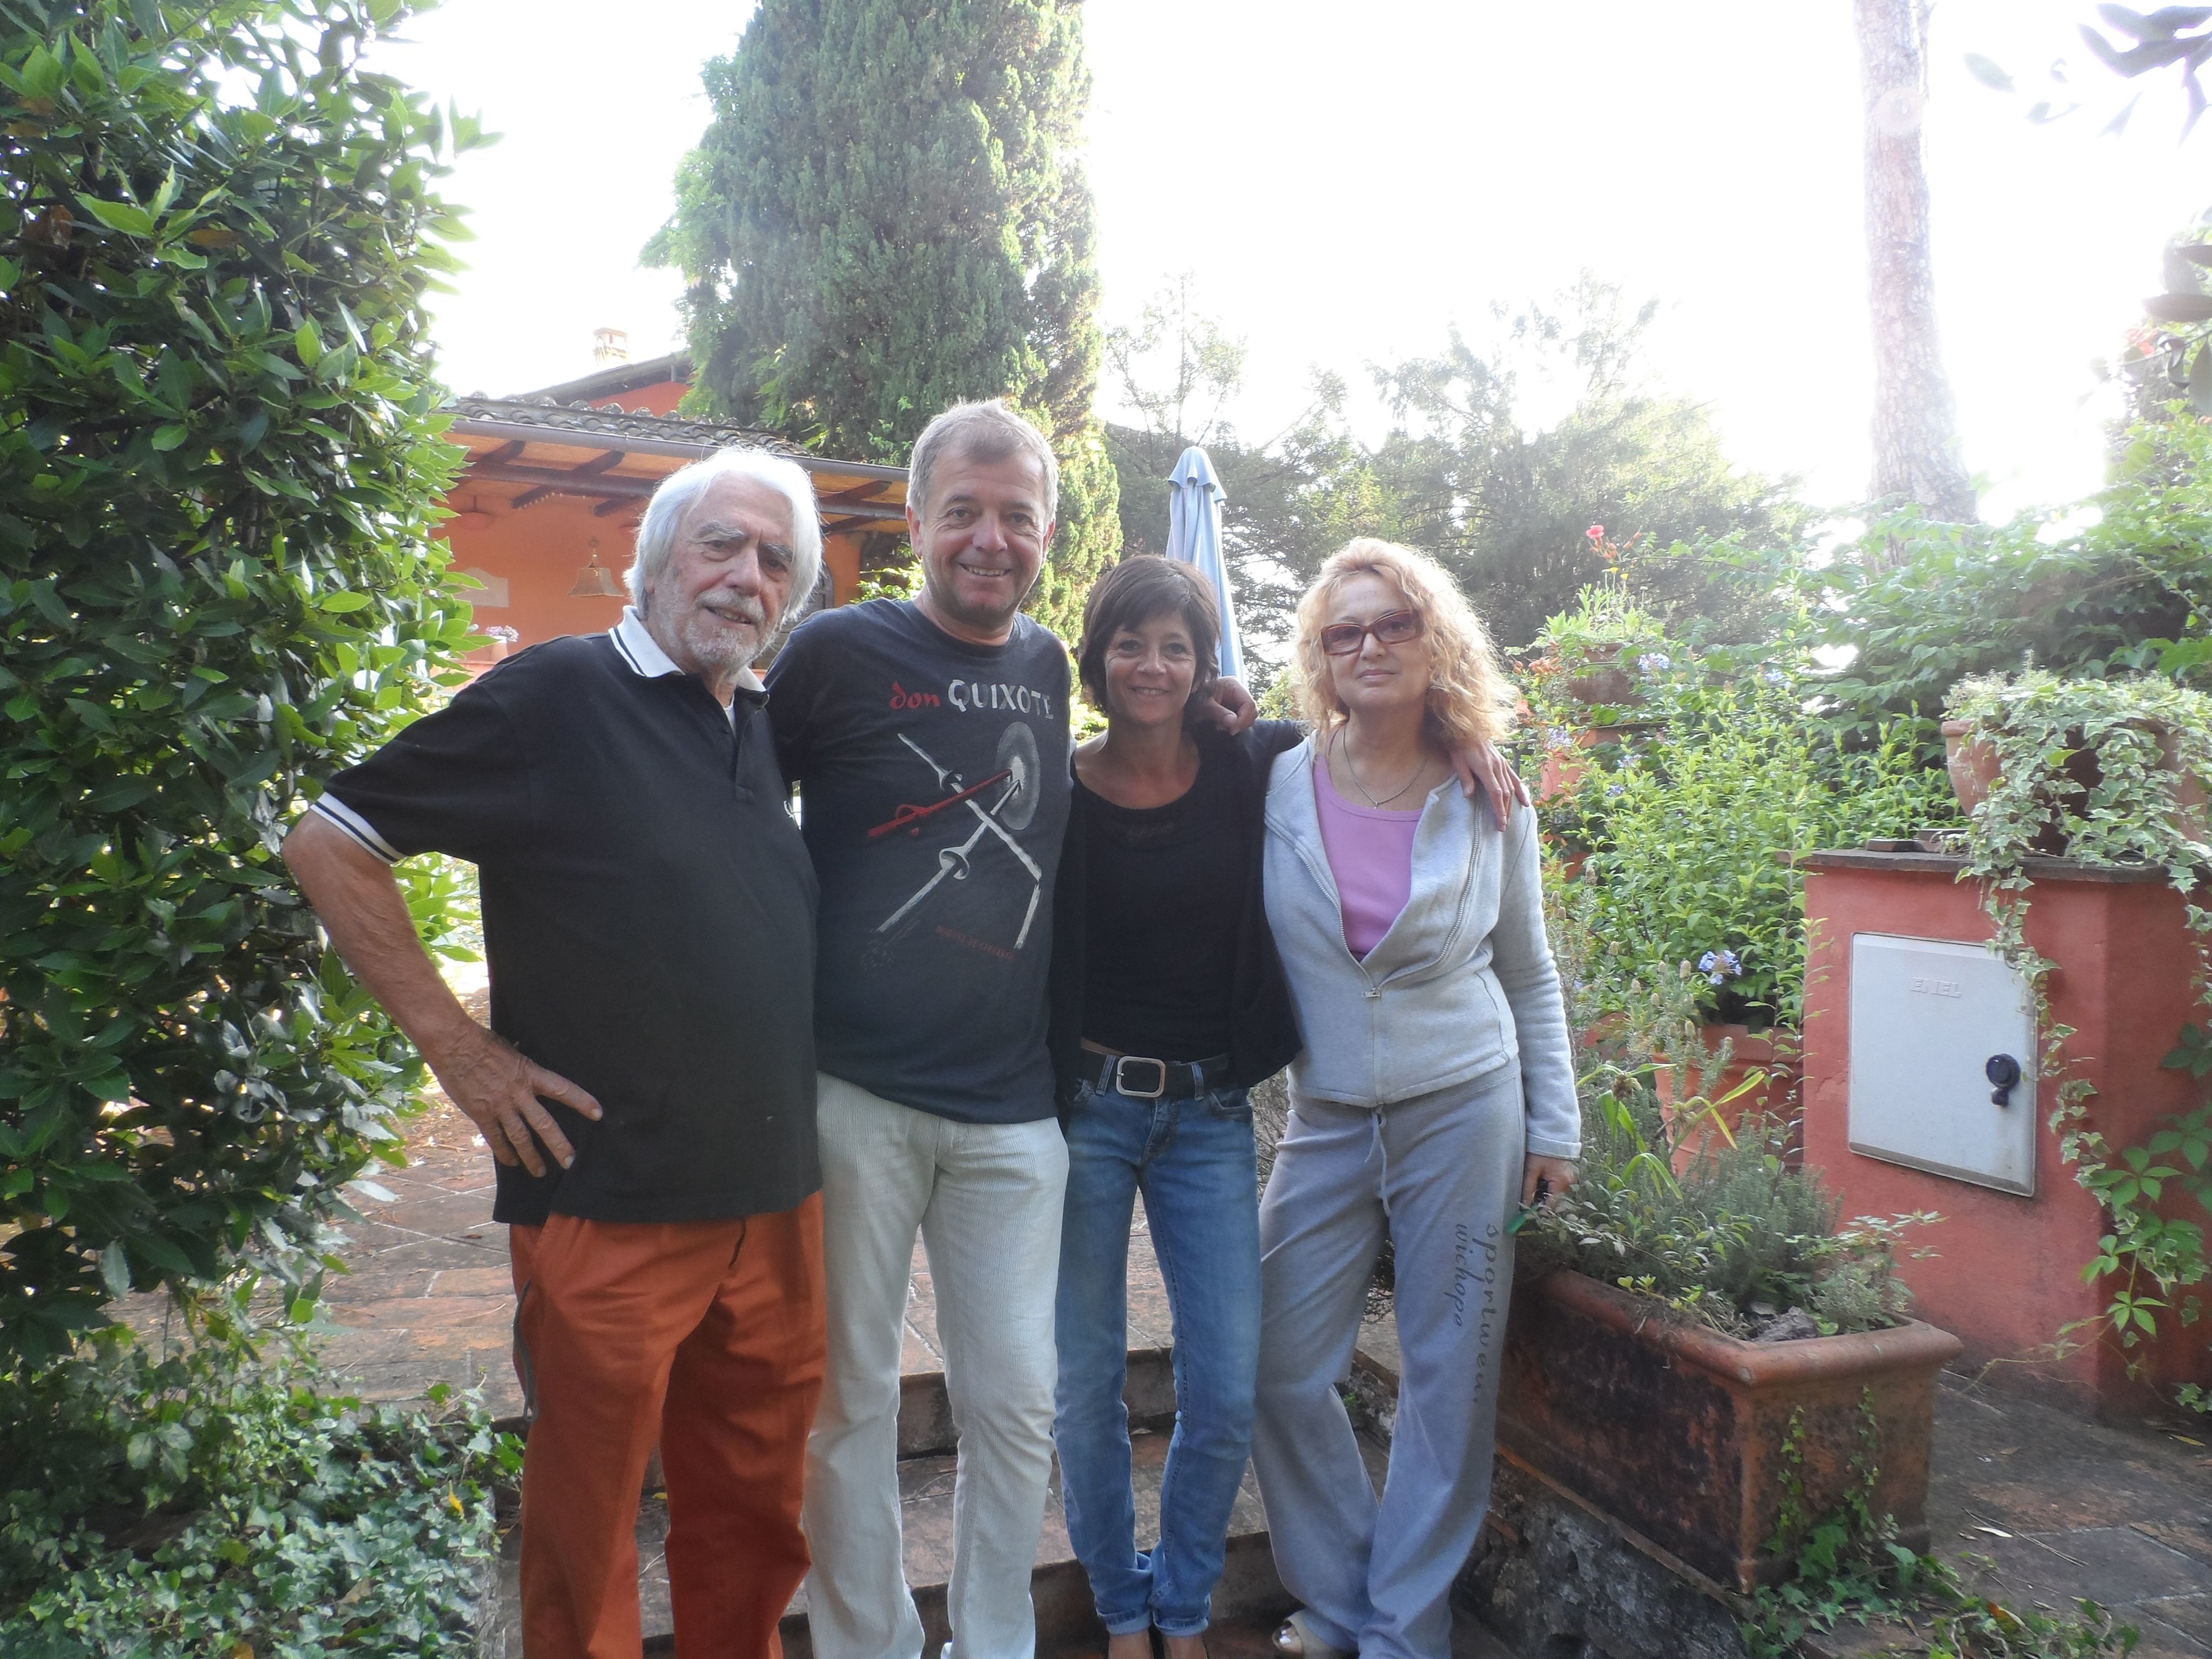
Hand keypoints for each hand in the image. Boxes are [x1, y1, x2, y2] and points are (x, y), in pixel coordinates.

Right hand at [425, 1022, 601, 1177]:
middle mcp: (519, 1093)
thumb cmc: (484, 1043)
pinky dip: (504, 1153)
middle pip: (544, 1124)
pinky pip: (495, 1139)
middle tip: (570, 1161)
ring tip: (540, 1171)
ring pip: (520, 1138)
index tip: (598, 1113)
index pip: (563, 1089)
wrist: (454, 1045)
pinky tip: (512, 1162)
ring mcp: (499, 1106)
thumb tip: (531, 1072)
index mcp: (530, 1074)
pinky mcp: (481, 1114)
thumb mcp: (514, 1051)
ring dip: (531, 1157)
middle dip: (558, 1145)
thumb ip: (525, 1068)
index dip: (581, 1101)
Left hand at [1194, 675, 1258, 734]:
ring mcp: (1239, 699)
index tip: (1233, 730)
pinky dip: (1235, 725)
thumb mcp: (1205, 706)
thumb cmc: (1195, 698)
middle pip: (1252, 711)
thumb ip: (1219, 713)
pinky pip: (1243, 719)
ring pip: (1249, 716)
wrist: (1189, 699)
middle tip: (1225, 729)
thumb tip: (1233, 722)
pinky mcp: (1236, 707)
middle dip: (1241, 722)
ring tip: (1220, 726)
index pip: (1249, 704)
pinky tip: (1222, 725)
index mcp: (1234, 684)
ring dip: (1237, 725)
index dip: (1244, 719)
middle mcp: (1239, 690)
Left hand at [1449, 738, 1529, 829]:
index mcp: (1486, 768)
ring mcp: (1502, 764)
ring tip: (1509, 819)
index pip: (1496, 793)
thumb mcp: (1458, 762)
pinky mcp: (1504, 762)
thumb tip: (1468, 795)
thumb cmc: (1460, 747)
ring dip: (1512, 804)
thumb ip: (1465, 779)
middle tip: (1503, 827)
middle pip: (1505, 793)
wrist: (1468, 729)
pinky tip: (1525, 801)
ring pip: (1511, 787)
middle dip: (1505, 811)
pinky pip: (1515, 778)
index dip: (1499, 809)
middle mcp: (1498, 767)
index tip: (1500, 823)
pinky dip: (1521, 790)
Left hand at [1521, 1154, 1576, 1208]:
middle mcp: (1569, 1183)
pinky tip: (1541, 1181)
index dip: (1540, 1210)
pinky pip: (1558, 1187)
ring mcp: (1570, 1179)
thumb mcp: (1532, 1170)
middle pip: (1555, 1200)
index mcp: (1561, 1183)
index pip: (1552, 1204)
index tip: (1530, 1212)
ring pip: (1556, 1194)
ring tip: (1535, 1185)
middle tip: (1529, 1197)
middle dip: (1542, 1201)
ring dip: (1545, 1194)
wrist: (1552, 1135)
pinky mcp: (1568, 1175)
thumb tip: (1525, 1204)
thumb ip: (1528, 1188)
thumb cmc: (1541, 1151)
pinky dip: (1549, 1187)